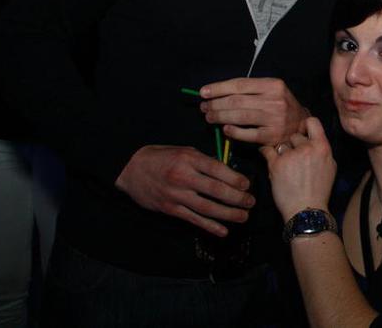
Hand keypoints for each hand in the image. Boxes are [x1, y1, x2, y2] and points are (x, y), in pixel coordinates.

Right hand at [114, 145, 253, 235]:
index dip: (236, 179)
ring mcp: (176, 195)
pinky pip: (193, 219)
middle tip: (251, 202)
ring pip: (207, 208)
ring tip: (243, 217)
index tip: (247, 185)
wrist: (130, 169)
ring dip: (228, 214)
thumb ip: (204, 162)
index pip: (218, 170)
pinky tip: (223, 231)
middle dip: (237, 198)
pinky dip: (210, 226)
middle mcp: (184, 177)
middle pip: (216, 190)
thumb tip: (228, 172)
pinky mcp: (170, 209)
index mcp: (189, 159)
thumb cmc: (161, 157)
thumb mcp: (184, 151)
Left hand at [200, 77, 308, 146]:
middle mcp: (275, 101)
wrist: (301, 124)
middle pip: (237, 101)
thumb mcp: (271, 90)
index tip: (203, 92)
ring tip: (209, 117)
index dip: (218, 88)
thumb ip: (249, 90)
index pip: (240, 85)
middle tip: (204, 107)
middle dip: (216, 104)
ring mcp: (274, 119)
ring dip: (220, 117)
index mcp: (273, 85)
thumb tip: (217, 92)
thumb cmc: (280, 105)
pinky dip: (233, 131)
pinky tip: (225, 129)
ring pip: (239, 117)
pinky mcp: (272, 136)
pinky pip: (247, 134)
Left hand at [260, 117, 335, 220]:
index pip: (312, 121)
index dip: (305, 125)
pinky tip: (265, 154)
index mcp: (322, 147)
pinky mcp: (276, 164)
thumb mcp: (331, 166)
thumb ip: (322, 150)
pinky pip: (266, 150)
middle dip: (293, 145)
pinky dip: (265, 152)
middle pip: (294, 135)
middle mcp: (307, 148)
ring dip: (281, 152)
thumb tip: (312, 139)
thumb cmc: (320, 190)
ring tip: (284, 165)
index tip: (302, 132)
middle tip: (293, 158)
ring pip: (281, 144)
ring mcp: (290, 155)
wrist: (306, 209)